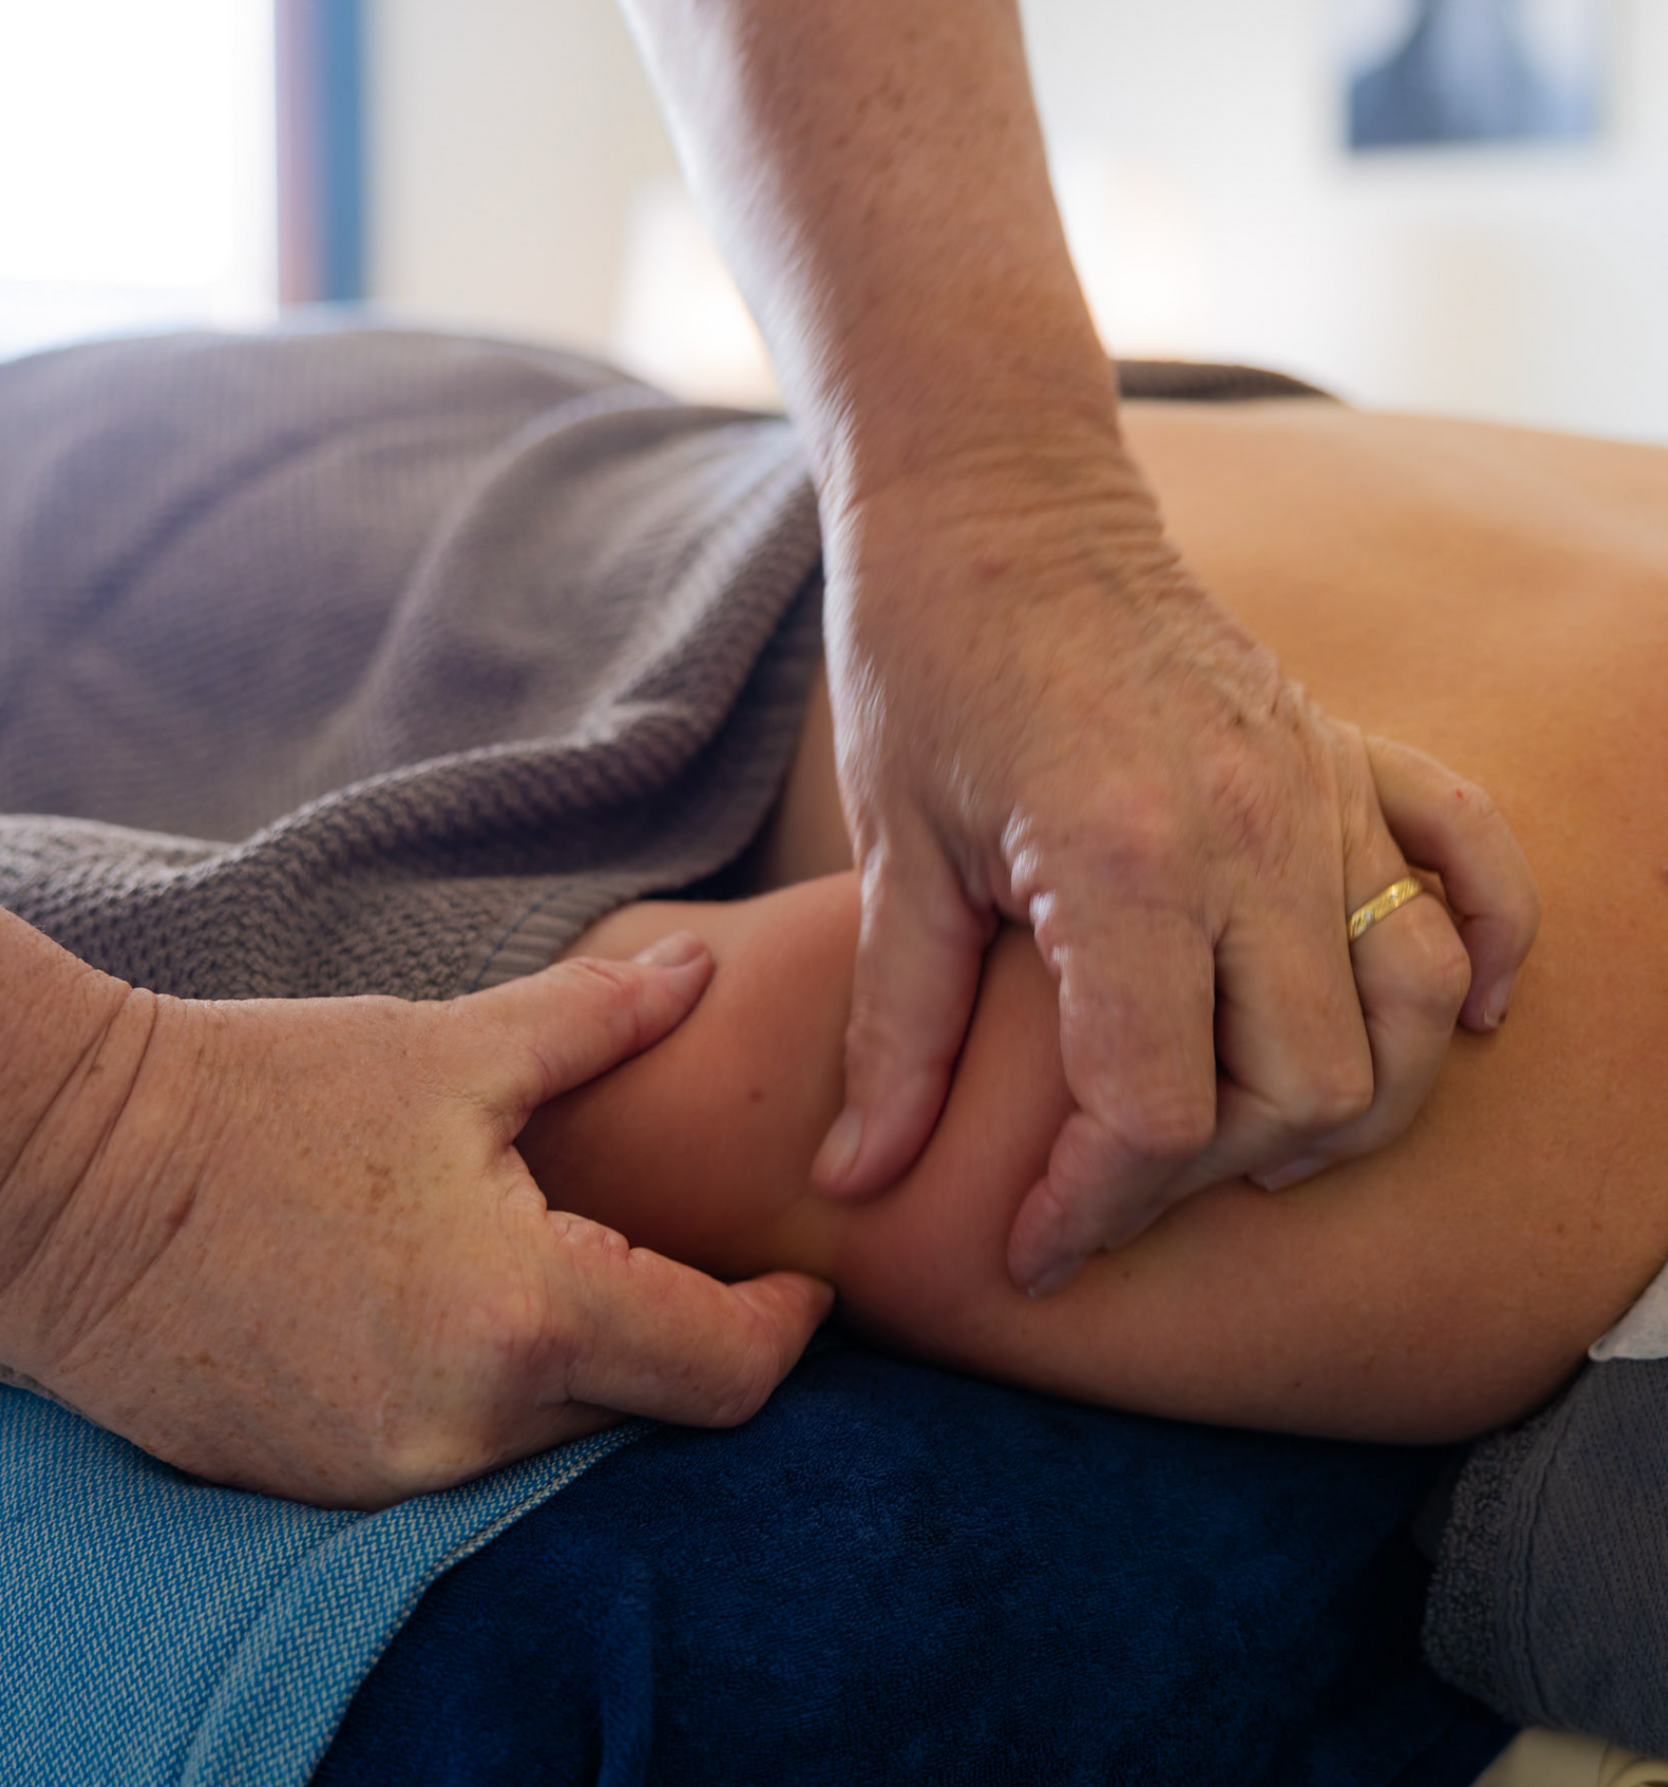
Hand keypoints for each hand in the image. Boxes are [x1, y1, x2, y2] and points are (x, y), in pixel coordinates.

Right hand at [0, 937, 831, 1506]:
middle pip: (651, 1412)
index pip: (724, 1371)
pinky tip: (491, 1315)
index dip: (788, 1330)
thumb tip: (706, 969)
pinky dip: (510, 1399)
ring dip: (603, 1372)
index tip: (805, 1287)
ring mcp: (389, 1476)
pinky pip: (468, 1460)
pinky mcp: (325, 1487)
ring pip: (562, 1442)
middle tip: (715, 1267)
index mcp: (525, 1317)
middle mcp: (467, 1429)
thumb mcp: (453, 1048)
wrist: (67, 1181)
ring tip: (601, 1276)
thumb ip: (605, 1020)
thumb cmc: (266, 1095)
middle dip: (698, 1344)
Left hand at [809, 442, 1538, 1291]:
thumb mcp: (897, 850)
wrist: (999, 498)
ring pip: (1412, 1005)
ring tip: (1257, 1146)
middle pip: (1307, 1087)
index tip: (1035, 1245)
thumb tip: (858, 1179)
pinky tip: (1468, 1016)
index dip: (1093, 1210)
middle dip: (1209, 1177)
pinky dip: (1491, 949)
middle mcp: (1255, 829)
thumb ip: (898, 1028)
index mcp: (1125, 861)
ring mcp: (1322, 783)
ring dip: (1353, 1104)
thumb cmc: (925, 660)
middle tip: (1116, 1186)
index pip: (1156, 1112)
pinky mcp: (1350, 748)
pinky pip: (1479, 861)